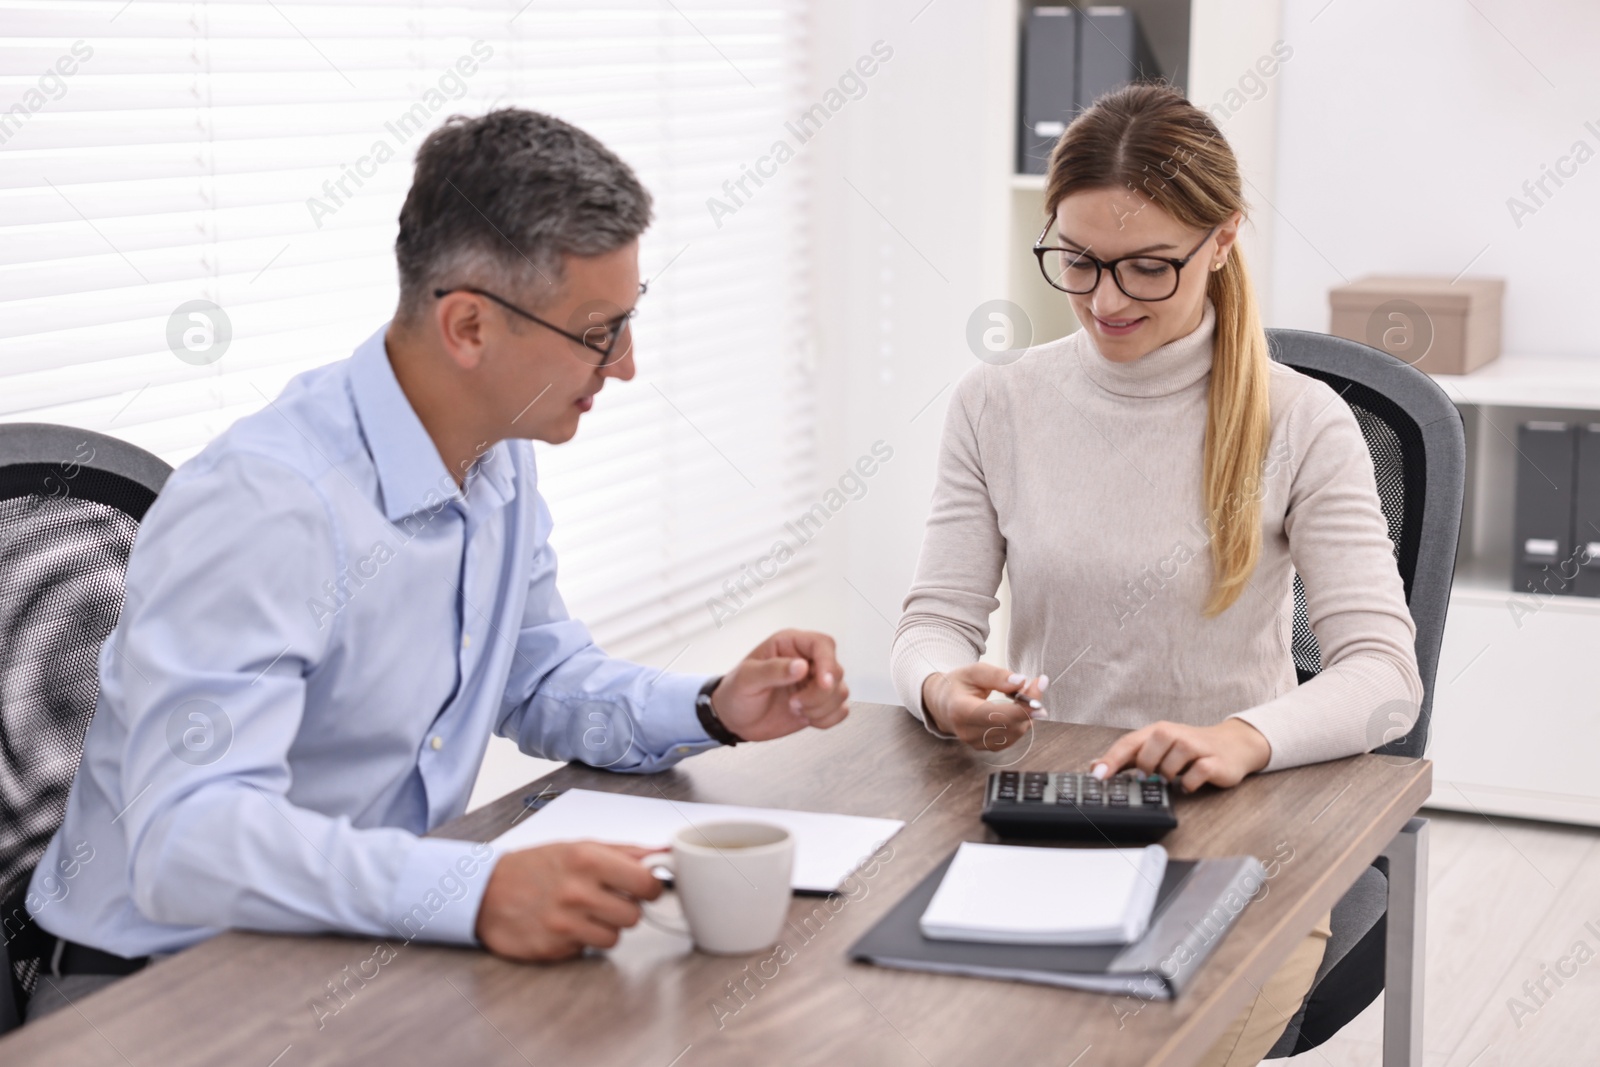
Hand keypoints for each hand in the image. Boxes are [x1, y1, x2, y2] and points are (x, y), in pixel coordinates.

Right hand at [475, 841, 663, 960]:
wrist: (485, 892)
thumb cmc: (535, 867)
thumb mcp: (578, 847)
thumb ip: (625, 852)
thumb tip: (664, 853)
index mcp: (587, 860)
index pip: (646, 882)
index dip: (649, 886)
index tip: (642, 886)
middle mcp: (577, 892)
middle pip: (634, 915)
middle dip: (625, 908)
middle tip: (607, 899)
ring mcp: (564, 924)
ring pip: (615, 937)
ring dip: (604, 926)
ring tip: (584, 912)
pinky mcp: (553, 949)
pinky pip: (588, 950)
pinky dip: (582, 940)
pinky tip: (566, 925)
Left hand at [710, 629, 848, 741]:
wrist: (733, 720)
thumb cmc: (735, 693)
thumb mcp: (746, 678)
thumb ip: (773, 670)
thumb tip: (801, 666)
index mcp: (790, 645)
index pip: (822, 644)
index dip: (828, 663)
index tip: (822, 683)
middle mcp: (807, 661)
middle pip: (835, 672)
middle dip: (818, 694)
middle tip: (793, 702)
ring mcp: (814, 684)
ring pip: (840, 692)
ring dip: (821, 708)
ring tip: (795, 709)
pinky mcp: (819, 704)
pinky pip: (840, 710)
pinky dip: (827, 719)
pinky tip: (806, 718)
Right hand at [920, 663, 1048, 750]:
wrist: (943, 704)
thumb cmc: (958, 685)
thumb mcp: (973, 671)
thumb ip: (997, 675)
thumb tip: (1021, 681)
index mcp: (961, 711)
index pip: (996, 715)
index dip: (1021, 709)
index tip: (1039, 696)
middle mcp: (968, 732)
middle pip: (1010, 724)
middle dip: (1029, 704)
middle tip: (1036, 683)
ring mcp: (977, 743)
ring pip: (1015, 732)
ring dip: (1027, 713)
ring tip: (1023, 693)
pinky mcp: (987, 747)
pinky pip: (1013, 737)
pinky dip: (1021, 721)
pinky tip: (1019, 708)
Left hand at [1088, 719, 1271, 792]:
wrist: (1233, 745)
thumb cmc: (1190, 748)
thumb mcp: (1159, 749)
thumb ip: (1130, 758)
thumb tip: (1096, 767)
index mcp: (1158, 731)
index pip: (1129, 743)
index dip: (1111, 759)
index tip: (1097, 775)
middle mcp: (1176, 734)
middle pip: (1150, 749)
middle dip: (1146, 767)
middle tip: (1150, 777)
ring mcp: (1196, 747)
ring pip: (1172, 762)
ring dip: (1168, 775)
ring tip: (1172, 779)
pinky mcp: (1214, 761)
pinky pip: (1196, 773)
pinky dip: (1188, 783)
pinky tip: (1187, 784)